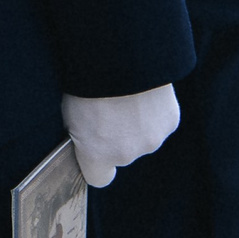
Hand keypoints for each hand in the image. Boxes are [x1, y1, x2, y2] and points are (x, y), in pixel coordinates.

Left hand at [62, 84, 179, 186]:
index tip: (90, 148)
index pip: (98, 178)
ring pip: (142, 137)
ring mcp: (152, 140)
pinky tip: (141, 92)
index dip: (94, 163)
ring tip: (124, 96)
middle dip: (115, 137)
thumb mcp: (68, 112)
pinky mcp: (170, 123)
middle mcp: (126, 155)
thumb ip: (82, 133)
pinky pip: (159, 122)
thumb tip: (85, 136)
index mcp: (97, 155)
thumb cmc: (84, 84)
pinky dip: (152, 111)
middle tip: (106, 109)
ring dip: (135, 124)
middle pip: (121, 153)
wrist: (119, 59)